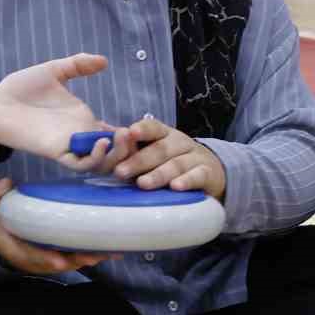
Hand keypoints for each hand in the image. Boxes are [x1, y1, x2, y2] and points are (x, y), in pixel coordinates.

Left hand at [0, 54, 130, 171]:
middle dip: (127, 148)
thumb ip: (78, 65)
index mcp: (83, 119)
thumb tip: (104, 61)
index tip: (143, 127)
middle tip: (132, 134)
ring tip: (121, 137)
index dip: (130, 134)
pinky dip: (93, 158)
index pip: (114, 134)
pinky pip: (79, 164)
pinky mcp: (55, 151)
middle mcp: (79, 135)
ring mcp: (69, 145)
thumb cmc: (21, 87)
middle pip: (113, 153)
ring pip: (100, 163)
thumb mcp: (55, 71)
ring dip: (115, 154)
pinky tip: (100, 141)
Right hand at [0, 177, 117, 275]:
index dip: (45, 260)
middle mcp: (34, 256)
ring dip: (90, 257)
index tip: (59, 262)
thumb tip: (5, 183)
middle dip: (77, 260)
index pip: (31, 256)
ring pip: (71, 259)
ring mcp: (47, 254)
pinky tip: (109, 245)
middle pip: (58, 263)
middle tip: (95, 256)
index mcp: (15, 248)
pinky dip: (91, 250)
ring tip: (110, 251)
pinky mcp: (57, 248)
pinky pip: (75, 252)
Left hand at [109, 116, 226, 200]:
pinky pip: (197, 176)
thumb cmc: (172, 162)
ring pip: (176, 164)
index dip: (141, 130)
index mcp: (164, 134)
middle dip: (139, 160)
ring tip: (142, 184)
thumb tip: (103, 149)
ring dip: (158, 174)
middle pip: (160, 149)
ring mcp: (195, 157)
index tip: (128, 133)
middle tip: (120, 172)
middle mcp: (180, 142)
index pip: (152, 127)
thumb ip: (133, 151)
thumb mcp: (155, 152)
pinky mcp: (207, 174)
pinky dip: (187, 181)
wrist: (211, 172)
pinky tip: (175, 187)